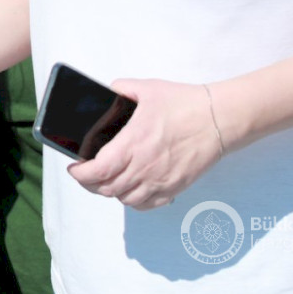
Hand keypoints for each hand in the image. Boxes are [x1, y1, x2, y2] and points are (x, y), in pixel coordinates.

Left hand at [68, 78, 225, 209]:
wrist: (219, 119)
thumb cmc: (185, 104)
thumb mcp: (147, 89)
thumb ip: (121, 89)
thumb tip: (107, 91)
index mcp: (132, 143)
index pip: (98, 171)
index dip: (80, 174)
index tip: (74, 168)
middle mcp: (143, 167)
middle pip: (107, 188)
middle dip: (90, 183)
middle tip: (85, 173)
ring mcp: (160, 180)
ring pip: (125, 199)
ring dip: (111, 192)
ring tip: (107, 180)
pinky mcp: (175, 187)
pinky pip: (147, 205)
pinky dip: (134, 201)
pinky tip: (131, 190)